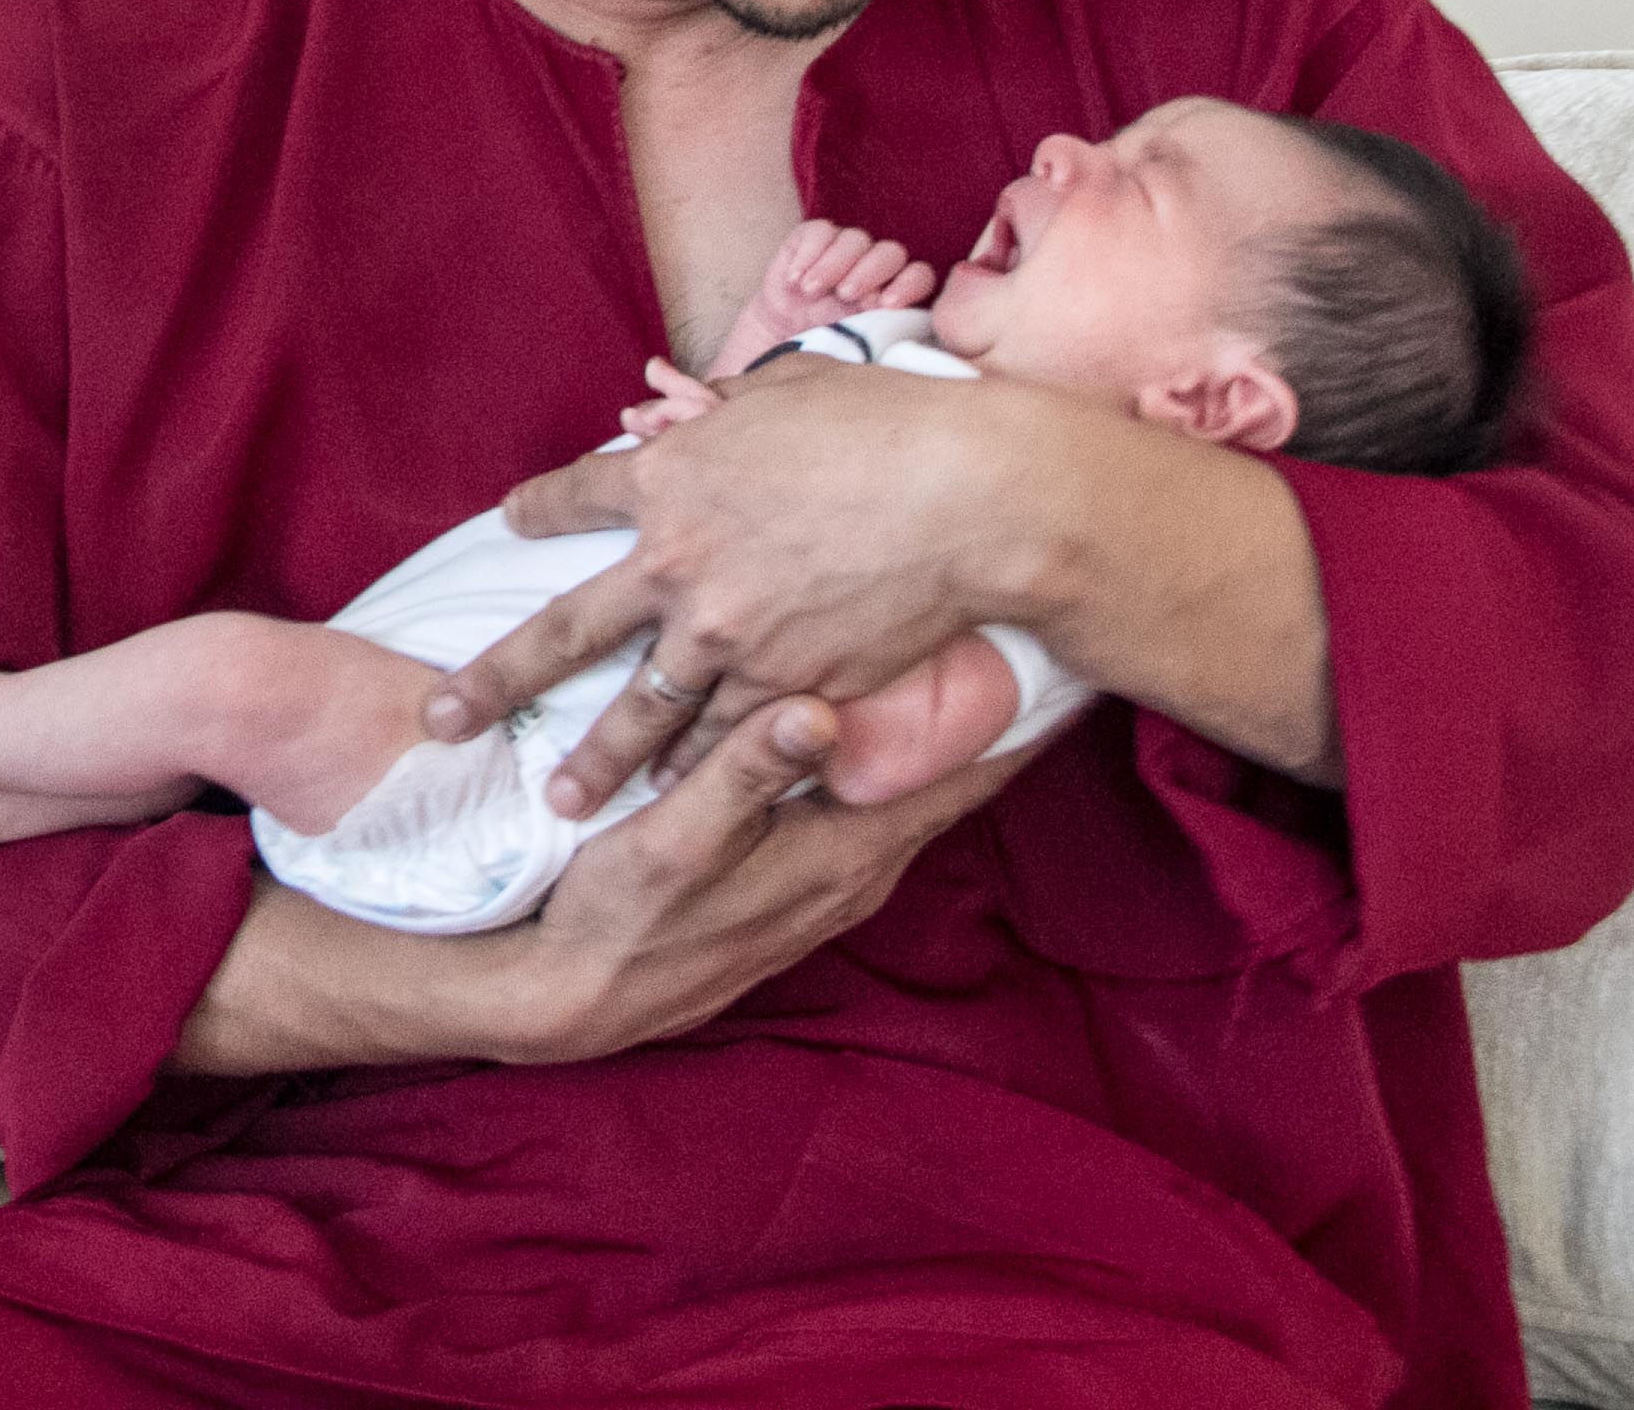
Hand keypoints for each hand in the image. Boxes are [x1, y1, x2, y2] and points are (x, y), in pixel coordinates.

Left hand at [429, 359, 1057, 816]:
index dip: (537, 509)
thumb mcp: (788, 390)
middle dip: (493, 681)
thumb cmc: (892, 423)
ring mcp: (724, 633)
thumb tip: (694, 415)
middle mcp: (674, 561)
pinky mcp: (783, 685)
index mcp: (668, 477)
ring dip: (595, 759)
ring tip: (560, 801)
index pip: (575, 495)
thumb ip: (726, 414)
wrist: (969, 497)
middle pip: (561, 632)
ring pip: (639, 711)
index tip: (509, 522)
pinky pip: (724, 740)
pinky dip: (698, 770)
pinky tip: (674, 799)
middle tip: (441, 720)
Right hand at [477, 700, 1032, 1063]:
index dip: (1007, 721)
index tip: (1057, 661)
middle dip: (979, 714)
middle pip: (942, 782)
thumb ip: (745, 773)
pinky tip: (865, 727)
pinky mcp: (798, 886)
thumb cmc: (620, 918)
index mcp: (840, 855)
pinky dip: (882, 764)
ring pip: (904, 795)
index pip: (954, 780)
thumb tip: (822, 709)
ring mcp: (829, 885)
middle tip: (1009, 629)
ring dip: (931, 737)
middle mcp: (854, 873)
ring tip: (957, 660)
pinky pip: (866, 811)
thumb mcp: (672, 841)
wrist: (576, 1004)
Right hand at [707, 218, 935, 373]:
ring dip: (834, 264)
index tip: (887, 304)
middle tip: (845, 295)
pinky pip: (819, 231)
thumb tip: (887, 321)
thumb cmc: (828, 345)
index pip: (919, 276)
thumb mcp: (858, 345)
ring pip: (854, 239)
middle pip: (890, 252)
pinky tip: (795, 279)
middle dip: (869, 272)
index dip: (908, 285)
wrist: (783, 339)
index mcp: (895, 292)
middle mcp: (874, 266)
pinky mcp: (812, 238)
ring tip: (811, 291)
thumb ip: (879, 333)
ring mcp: (845, 249)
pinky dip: (808, 254)